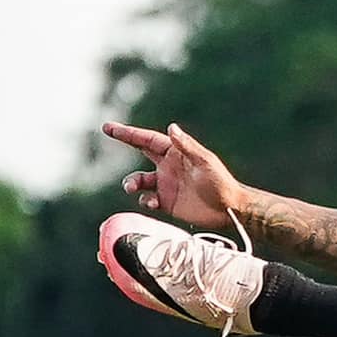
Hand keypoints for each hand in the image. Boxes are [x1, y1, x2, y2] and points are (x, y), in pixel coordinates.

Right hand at [103, 121, 242, 230]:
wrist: (229, 210)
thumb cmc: (221, 183)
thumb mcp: (204, 162)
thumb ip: (187, 146)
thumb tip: (171, 126)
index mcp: (176, 153)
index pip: (148, 139)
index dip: (129, 133)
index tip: (110, 128)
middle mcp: (168, 166)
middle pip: (140, 150)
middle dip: (125, 140)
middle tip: (107, 132)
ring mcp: (166, 185)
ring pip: (139, 180)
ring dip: (131, 182)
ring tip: (132, 187)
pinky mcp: (167, 203)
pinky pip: (147, 200)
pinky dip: (145, 201)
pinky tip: (153, 203)